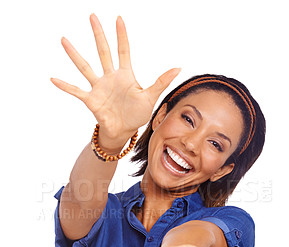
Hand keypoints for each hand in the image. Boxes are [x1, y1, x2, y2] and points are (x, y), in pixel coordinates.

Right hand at [51, 14, 179, 147]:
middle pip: (103, 52)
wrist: (124, 131)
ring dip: (75, 55)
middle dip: (98, 35)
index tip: (118, 19)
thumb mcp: (150, 97)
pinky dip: (65, 86)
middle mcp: (110, 77)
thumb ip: (161, 82)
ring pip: (86, 67)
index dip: (121, 35)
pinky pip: (76, 91)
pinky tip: (53, 78)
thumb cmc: (137, 114)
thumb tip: (178, 67)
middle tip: (92, 16)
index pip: (123, 50)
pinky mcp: (91, 100)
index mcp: (125, 75)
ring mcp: (99, 87)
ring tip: (64, 40)